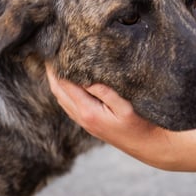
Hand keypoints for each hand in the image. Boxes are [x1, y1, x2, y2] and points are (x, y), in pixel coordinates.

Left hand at [45, 64, 171, 166]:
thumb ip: (105, 92)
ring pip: (61, 98)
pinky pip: (69, 104)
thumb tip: (85, 77)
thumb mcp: (125, 107)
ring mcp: (83, 122)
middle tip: (50, 53)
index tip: (55, 50)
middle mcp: (81, 117)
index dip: (57, 68)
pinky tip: (68, 81)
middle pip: (58, 91)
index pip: (64, 85)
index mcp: (88, 112)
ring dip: (57, 81)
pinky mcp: (88, 123)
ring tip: (56, 63)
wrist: (146, 145)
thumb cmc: (139, 125)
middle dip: (52, 72)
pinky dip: (64, 90)